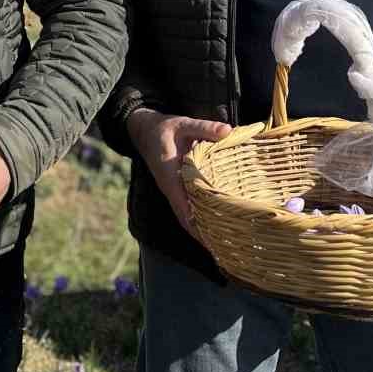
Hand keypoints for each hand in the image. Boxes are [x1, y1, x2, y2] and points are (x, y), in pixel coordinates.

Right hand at [126, 108, 231, 241]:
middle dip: (204, 235)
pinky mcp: (178, 188)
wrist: (144, 131)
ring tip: (226, 242)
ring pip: (188, 216)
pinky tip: (219, 223)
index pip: (183, 207)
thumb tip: (228, 131)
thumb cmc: (163, 128)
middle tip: (227, 247)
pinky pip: (190, 208)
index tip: (211, 241)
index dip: (196, 225)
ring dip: (204, 229)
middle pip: (187, 219)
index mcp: (170, 176)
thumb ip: (204, 128)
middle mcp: (171, 188)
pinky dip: (202, 218)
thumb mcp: (182, 124)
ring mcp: (174, 190)